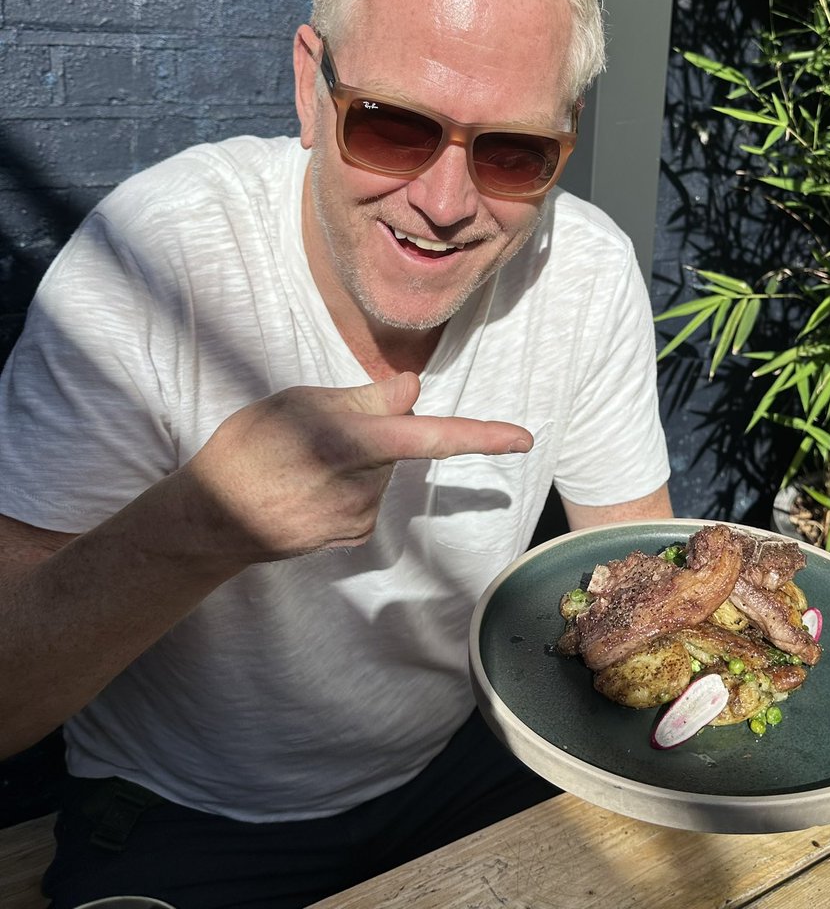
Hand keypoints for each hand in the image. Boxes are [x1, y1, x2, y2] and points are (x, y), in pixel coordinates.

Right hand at [160, 374, 532, 566]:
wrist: (208, 521)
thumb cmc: (248, 448)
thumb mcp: (297, 402)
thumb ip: (363, 399)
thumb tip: (413, 390)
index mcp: (350, 444)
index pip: (429, 437)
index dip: (481, 436)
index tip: (524, 439)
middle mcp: (362, 487)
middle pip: (396, 443)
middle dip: (372, 430)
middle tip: (313, 432)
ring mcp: (359, 517)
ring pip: (383, 470)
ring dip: (359, 459)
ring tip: (304, 463)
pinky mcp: (354, 536)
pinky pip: (369, 495)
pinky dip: (350, 484)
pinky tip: (310, 488)